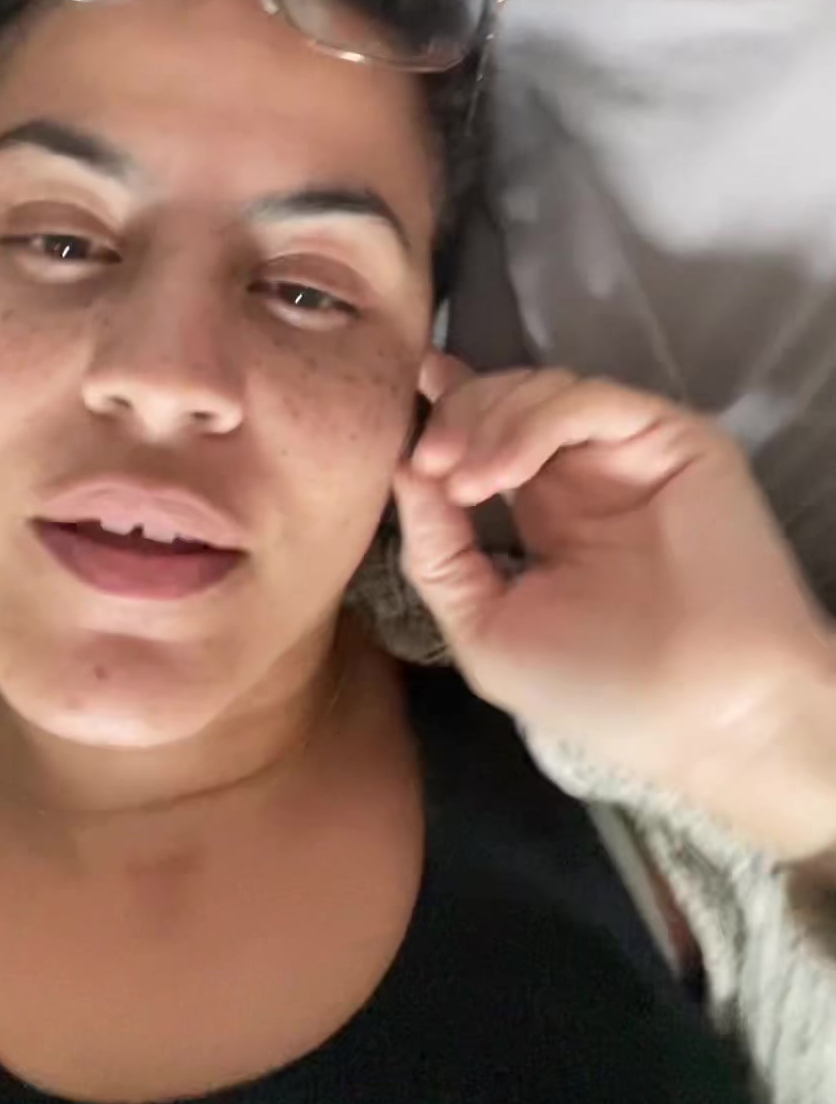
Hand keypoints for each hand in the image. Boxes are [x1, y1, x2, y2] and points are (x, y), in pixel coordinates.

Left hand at [394, 356, 835, 859]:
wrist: (703, 713)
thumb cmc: (596, 689)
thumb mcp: (484, 627)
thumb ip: (437, 550)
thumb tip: (402, 467)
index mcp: (544, 512)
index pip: (486, 434)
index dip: (443, 410)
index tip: (400, 406)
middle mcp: (583, 473)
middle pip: (502, 401)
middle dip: (454, 418)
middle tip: (428, 461)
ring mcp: (625, 453)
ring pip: (541, 390)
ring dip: (486, 422)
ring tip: (463, 481)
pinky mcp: (669, 439)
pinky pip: (590, 400)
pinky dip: (535, 422)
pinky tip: (502, 474)